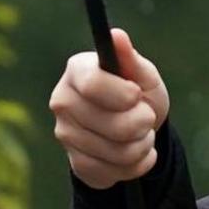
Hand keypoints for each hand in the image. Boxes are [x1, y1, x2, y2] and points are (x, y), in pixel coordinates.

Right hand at [48, 29, 171, 190]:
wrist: (133, 128)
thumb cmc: (137, 92)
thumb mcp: (143, 75)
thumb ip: (131, 59)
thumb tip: (117, 36)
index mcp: (77, 71)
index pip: (94, 85)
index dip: (124, 95)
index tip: (137, 94)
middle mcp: (62, 101)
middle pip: (113, 125)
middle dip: (143, 123)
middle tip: (145, 116)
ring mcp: (66, 135)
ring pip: (119, 152)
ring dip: (143, 145)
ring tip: (141, 134)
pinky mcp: (77, 163)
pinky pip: (117, 173)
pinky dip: (137, 165)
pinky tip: (134, 152)